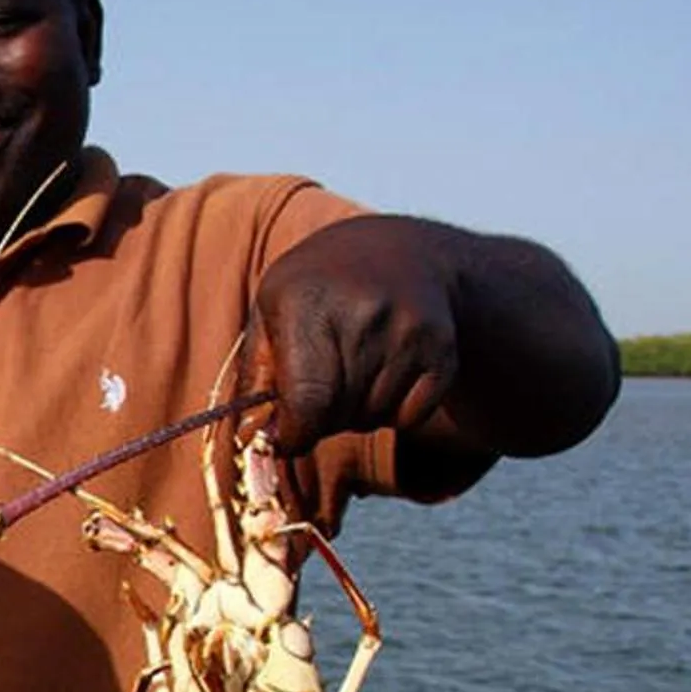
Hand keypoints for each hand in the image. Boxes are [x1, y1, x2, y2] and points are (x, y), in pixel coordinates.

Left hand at [251, 218, 462, 453]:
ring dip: (356, 413)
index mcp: (308, 302)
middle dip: (319, 418)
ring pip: (373, 418)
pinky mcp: (441, 350)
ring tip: (352, 370)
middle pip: (336, 414)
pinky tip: (384, 373)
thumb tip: (249, 439)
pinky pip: (411, 417)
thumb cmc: (318, 288)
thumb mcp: (271, 311)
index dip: (293, 432)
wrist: (401, 252)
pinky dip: (394, 411)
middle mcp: (364, 314)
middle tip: (317, 387)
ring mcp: (409, 332)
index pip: (306, 401)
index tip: (285, 436)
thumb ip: (255, 377)